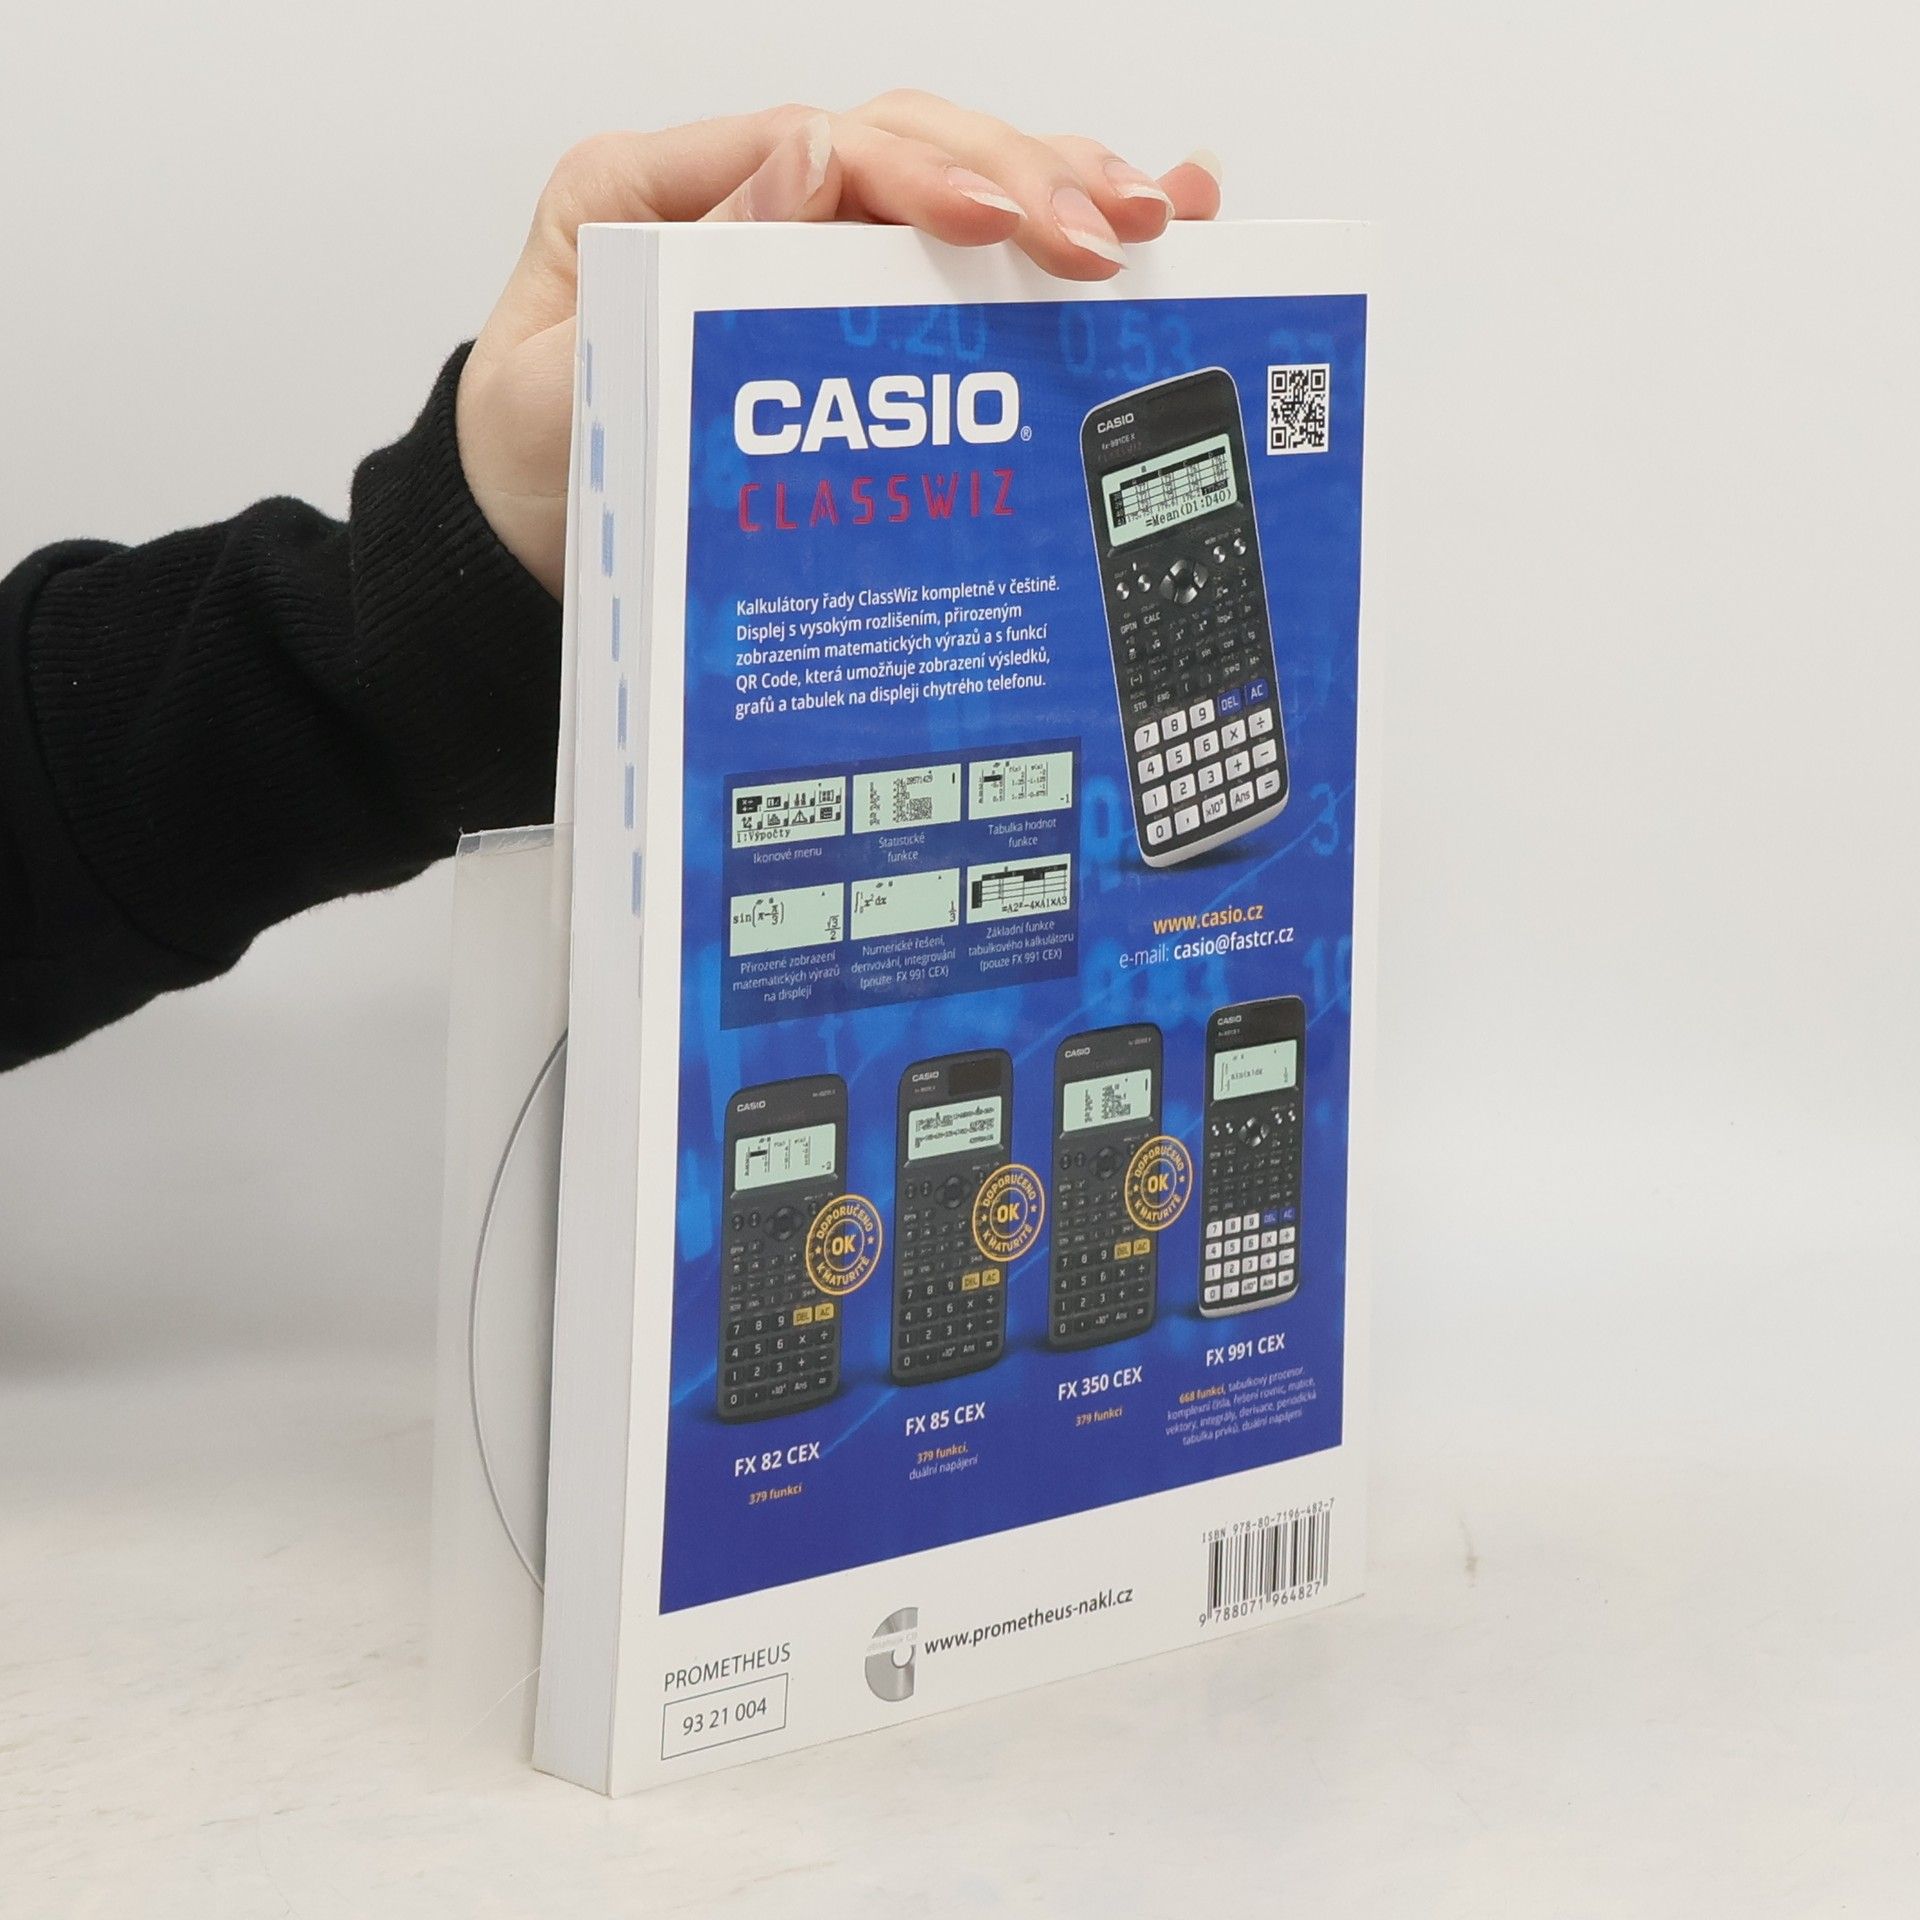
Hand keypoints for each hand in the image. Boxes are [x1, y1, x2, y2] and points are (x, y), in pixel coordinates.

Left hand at [457, 94, 1221, 594]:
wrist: (525, 551)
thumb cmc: (537, 472)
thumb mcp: (559, 383)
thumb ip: (667, 278)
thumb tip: (808, 163)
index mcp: (653, 193)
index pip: (816, 148)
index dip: (920, 172)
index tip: (999, 221)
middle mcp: (738, 204)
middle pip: (904, 148)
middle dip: (1020, 180)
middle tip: (1109, 234)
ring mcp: (800, 251)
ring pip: (947, 185)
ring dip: (1056, 193)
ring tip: (1153, 219)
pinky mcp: (844, 315)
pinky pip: (948, 260)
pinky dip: (1040, 242)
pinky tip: (1130, 228)